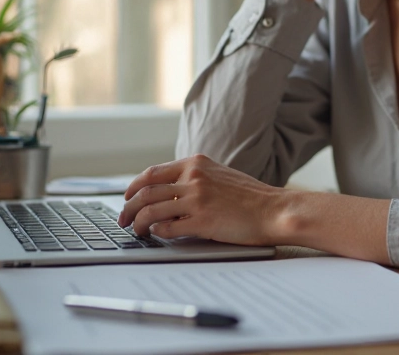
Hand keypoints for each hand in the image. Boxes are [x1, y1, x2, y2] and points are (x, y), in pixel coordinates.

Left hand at [118, 155, 284, 245]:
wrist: (275, 210)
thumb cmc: (252, 197)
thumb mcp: (220, 175)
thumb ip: (195, 178)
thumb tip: (168, 191)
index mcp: (196, 164)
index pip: (152, 173)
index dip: (134, 186)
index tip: (127, 197)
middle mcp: (194, 178)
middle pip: (145, 191)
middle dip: (128, 207)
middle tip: (123, 219)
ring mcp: (197, 199)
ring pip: (150, 210)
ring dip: (137, 223)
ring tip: (135, 231)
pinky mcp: (202, 221)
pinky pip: (166, 227)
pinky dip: (156, 232)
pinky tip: (156, 236)